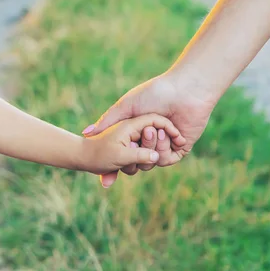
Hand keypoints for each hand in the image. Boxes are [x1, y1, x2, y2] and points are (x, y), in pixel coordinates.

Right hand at [84, 72, 216, 174]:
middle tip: (134, 142)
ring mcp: (164, 145)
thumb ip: (107, 121)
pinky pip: (166, 159)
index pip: (121, 153)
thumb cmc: (153, 94)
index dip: (112, 166)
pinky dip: (163, 151)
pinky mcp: (179, 148)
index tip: (104, 179)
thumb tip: (85, 133)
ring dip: (150, 149)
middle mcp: (148, 140)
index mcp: (135, 131)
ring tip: (154, 131)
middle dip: (133, 156)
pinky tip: (169, 135)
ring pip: (150, 161)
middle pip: (135, 161)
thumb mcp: (125, 107)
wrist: (184, 91)